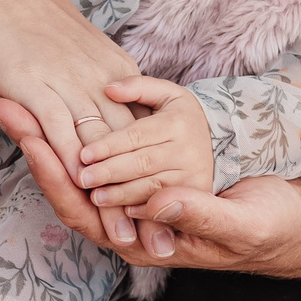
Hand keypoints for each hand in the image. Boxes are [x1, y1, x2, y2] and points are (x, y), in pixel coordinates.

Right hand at [0, 0, 147, 244]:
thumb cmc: (23, 17)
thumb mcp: (72, 50)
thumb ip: (86, 80)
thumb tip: (93, 110)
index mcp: (114, 72)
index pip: (141, 134)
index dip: (154, 179)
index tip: (167, 217)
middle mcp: (100, 80)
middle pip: (130, 151)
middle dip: (145, 201)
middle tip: (161, 243)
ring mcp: (70, 82)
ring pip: (102, 150)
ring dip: (114, 199)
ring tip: (126, 238)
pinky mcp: (37, 85)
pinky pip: (62, 131)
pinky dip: (74, 167)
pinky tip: (81, 198)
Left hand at [0, 96, 300, 272]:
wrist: (290, 224)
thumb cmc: (270, 229)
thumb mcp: (242, 223)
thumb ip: (201, 214)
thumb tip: (157, 201)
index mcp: (142, 243)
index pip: (80, 210)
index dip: (52, 174)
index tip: (28, 137)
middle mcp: (127, 227)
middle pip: (64, 187)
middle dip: (34, 144)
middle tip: (4, 103)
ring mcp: (131, 205)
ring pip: (74, 171)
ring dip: (45, 133)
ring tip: (15, 96)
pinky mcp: (142, 182)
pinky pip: (97, 158)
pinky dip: (73, 130)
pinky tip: (55, 102)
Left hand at [76, 77, 214, 208]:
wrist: (218, 141)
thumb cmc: (181, 116)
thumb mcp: (168, 94)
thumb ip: (139, 87)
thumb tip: (108, 89)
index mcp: (178, 122)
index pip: (136, 135)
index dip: (108, 145)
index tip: (83, 154)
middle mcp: (189, 151)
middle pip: (142, 163)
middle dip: (109, 172)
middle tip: (82, 178)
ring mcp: (194, 177)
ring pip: (151, 187)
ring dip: (120, 194)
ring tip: (94, 196)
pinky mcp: (195, 197)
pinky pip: (165, 207)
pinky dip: (141, 211)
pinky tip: (120, 213)